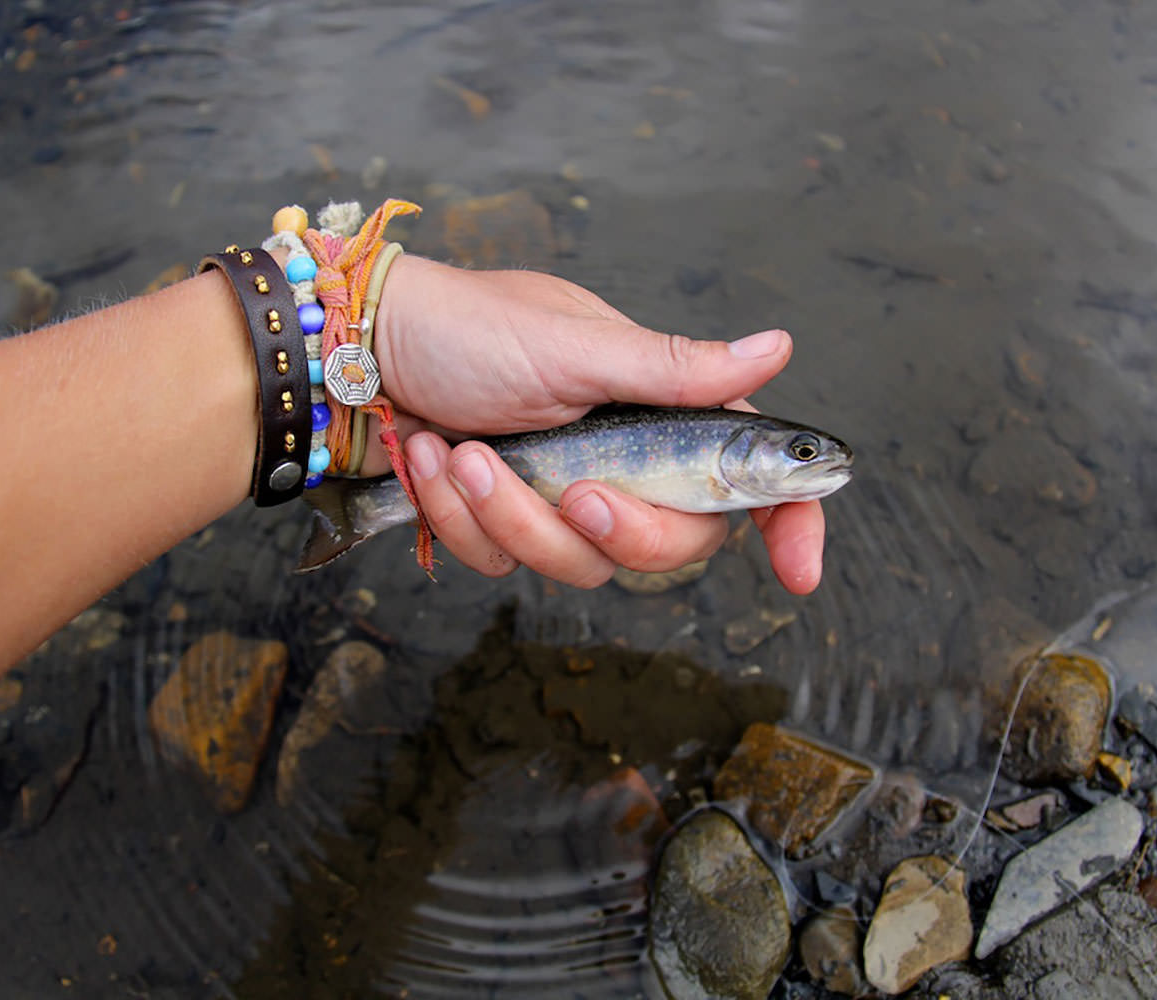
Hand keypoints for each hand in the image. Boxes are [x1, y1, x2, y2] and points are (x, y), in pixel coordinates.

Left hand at [357, 255, 826, 593]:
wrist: (356, 356)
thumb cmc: (466, 328)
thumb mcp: (575, 346)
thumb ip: (676, 369)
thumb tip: (781, 349)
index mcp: (658, 408)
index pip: (746, 476)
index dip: (786, 524)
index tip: (799, 575)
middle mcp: (623, 459)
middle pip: (672, 546)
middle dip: (619, 528)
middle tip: (575, 489)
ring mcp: (562, 497)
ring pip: (580, 566)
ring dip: (513, 513)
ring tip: (464, 453)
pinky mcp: (504, 524)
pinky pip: (504, 562)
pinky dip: (459, 516)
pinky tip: (430, 459)